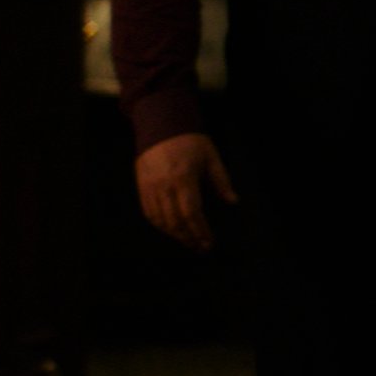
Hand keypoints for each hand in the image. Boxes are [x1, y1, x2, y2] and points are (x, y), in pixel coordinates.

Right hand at [136, 133, 239, 252]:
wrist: (161, 126)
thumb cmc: (190, 142)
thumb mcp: (211, 157)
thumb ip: (222, 181)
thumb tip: (233, 201)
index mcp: (183, 178)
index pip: (192, 213)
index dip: (201, 231)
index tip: (209, 242)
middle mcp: (164, 186)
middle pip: (175, 222)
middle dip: (189, 238)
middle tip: (201, 248)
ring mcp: (150, 188)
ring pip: (161, 221)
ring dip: (175, 235)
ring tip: (189, 243)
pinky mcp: (142, 187)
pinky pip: (149, 213)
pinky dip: (160, 226)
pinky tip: (172, 231)